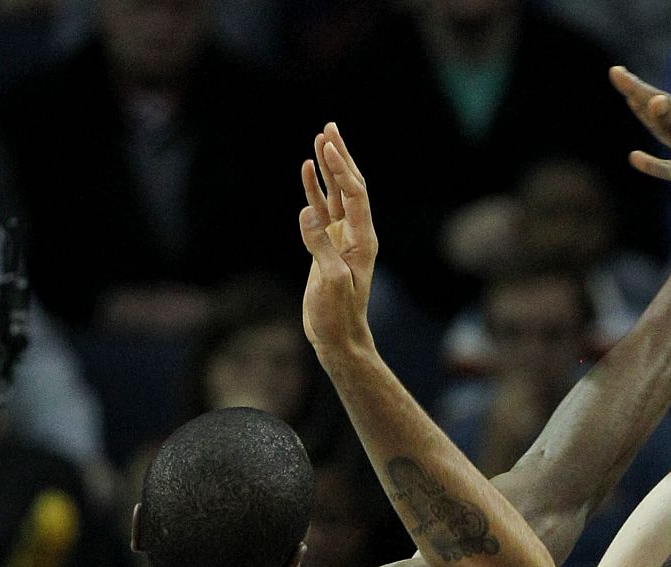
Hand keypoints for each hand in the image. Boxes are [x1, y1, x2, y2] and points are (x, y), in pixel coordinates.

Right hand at [298, 122, 377, 355]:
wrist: (338, 337)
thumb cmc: (337, 315)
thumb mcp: (329, 281)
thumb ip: (320, 246)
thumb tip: (307, 212)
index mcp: (363, 240)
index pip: (355, 195)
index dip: (342, 170)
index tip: (328, 146)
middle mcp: (356, 235)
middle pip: (350, 186)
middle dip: (341, 156)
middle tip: (330, 126)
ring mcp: (342, 239)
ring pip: (335, 195)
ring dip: (328, 168)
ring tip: (321, 138)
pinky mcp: (327, 247)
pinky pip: (321, 212)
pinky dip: (314, 191)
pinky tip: (307, 172)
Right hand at [609, 66, 670, 243]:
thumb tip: (655, 100)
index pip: (664, 103)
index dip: (637, 88)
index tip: (616, 73)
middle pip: (664, 112)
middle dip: (639, 95)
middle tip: (618, 76)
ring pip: (665, 134)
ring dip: (645, 118)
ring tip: (629, 102)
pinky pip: (666, 166)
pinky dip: (651, 162)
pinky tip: (634, 158)